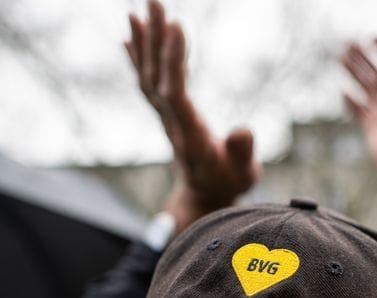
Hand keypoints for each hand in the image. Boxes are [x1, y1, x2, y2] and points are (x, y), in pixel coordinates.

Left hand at [126, 0, 259, 231]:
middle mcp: (172, 122)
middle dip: (155, 39)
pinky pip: (148, 81)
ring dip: (144, 42)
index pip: (175, 92)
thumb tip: (243, 130)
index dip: (173, 60)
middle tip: (155, 1)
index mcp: (191, 134)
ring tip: (140, 9)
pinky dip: (139, 56)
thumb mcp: (243, 174)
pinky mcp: (168, 114)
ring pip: (149, 76)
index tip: (178, 26)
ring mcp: (167, 117)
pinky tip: (133, 34)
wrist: (205, 198)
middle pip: (156, 77)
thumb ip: (242, 153)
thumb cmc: (228, 184)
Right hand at [342, 36, 376, 175]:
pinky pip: (357, 110)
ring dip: (352, 72)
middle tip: (349, 43)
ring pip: (363, 86)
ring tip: (341, 57)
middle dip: (362, 57)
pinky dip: (349, 101)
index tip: (373, 36)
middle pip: (375, 71)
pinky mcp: (371, 125)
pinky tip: (343, 91)